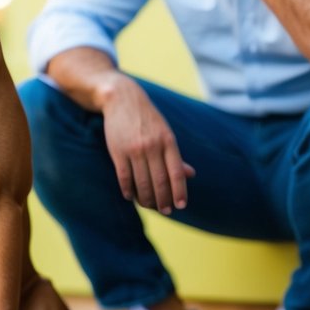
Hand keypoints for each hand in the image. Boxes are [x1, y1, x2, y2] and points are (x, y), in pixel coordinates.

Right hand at [97, 72, 194, 213]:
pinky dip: (128, 190)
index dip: (180, 191)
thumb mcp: (165, 133)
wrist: (122, 99)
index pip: (177, 173)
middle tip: (165, 211)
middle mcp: (152, 146)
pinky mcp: (117, 151)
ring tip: (149, 206)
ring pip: (142, 183)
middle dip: (163, 200)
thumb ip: (176, 155)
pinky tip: (131, 197)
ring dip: (146, 199)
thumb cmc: (147, 119)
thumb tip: (191, 175)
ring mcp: (134, 149)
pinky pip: (124, 177)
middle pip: (159, 181)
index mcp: (168, 141)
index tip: (181, 205)